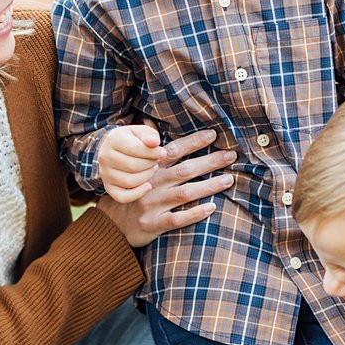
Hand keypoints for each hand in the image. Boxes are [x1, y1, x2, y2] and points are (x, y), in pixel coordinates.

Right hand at [96, 129, 234, 246]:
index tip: (214, 134)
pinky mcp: (153, 224)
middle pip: (184, 170)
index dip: (194, 142)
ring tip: (229, 180)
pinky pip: (176, 219)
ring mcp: (152, 204)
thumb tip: (150, 120)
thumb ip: (149, 148)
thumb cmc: (134, 191)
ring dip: (208, 186)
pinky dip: (194, 213)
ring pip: (184, 193)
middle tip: (231, 155)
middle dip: (209, 161)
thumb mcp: (137, 168)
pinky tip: (211, 208)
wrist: (113, 223)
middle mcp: (152, 184)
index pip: (174, 151)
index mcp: (150, 168)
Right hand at [99, 124, 165, 202]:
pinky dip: (137, 194)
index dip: (152, 152)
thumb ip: (149, 135)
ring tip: (152, 169)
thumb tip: (155, 143)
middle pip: (132, 166)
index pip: (134, 149)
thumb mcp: (141, 132)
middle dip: (150, 164)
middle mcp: (105, 157)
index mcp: (113, 140)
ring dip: (147, 176)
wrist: (114, 149)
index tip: (162, 152)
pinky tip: (147, 186)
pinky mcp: (108, 187)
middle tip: (156, 161)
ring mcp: (105, 174)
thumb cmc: (132, 140)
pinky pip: (122, 197)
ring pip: (129, 181)